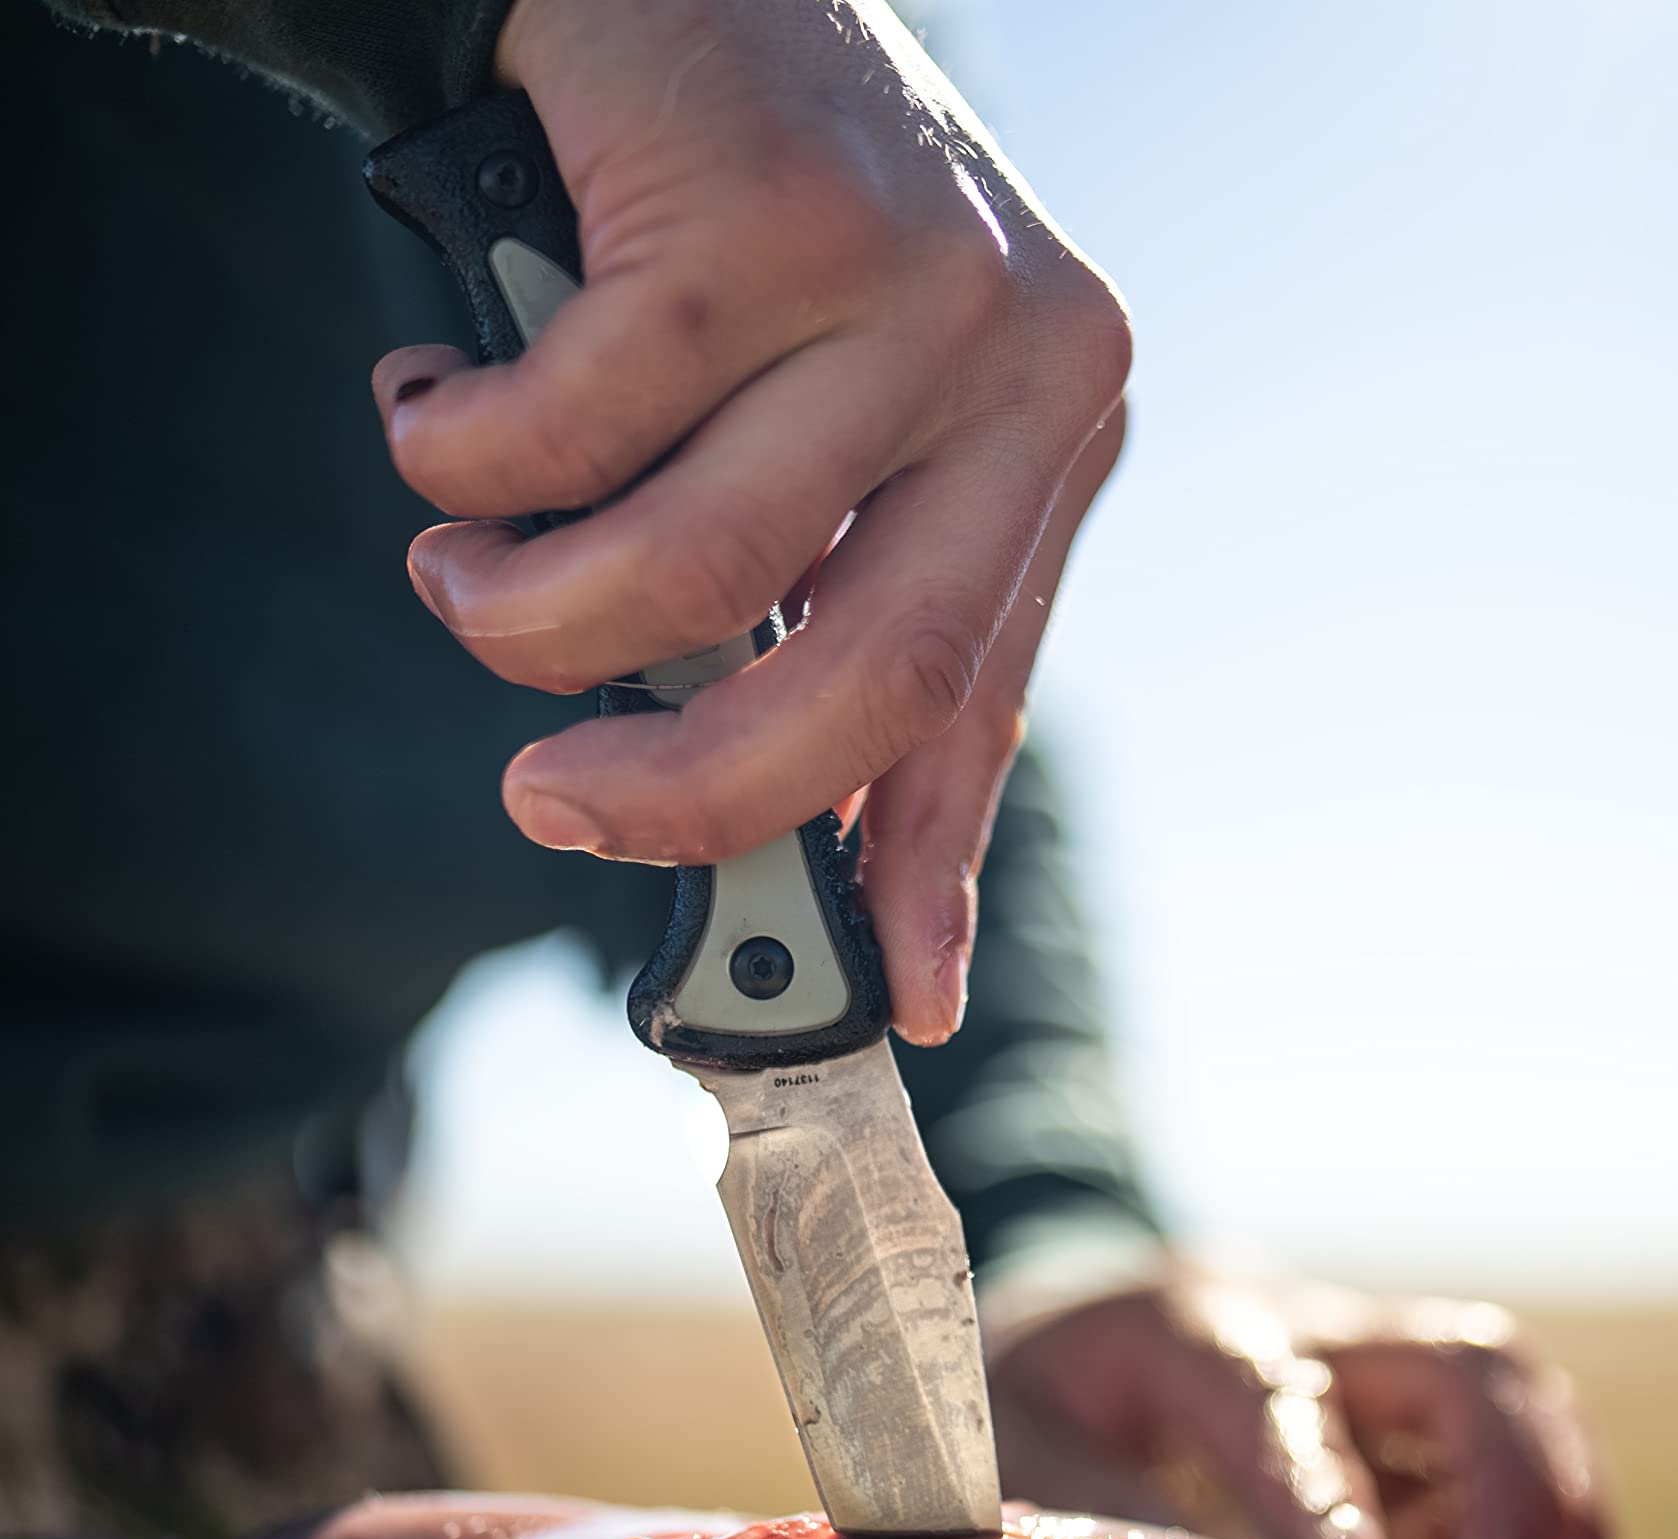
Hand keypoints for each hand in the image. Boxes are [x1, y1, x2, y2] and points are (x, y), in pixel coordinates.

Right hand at [368, 0, 1130, 1043]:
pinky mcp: (772, 215)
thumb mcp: (837, 412)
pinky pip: (575, 433)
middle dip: (686, 787)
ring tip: (457, 557)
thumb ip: (829, 585)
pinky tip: (440, 398)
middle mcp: (1023, 359)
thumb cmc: (744, 221)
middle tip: (549, 800)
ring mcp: (914, 282)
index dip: (930, 862)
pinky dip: (465, 452)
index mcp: (1049, 426)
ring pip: (695, 564)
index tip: (903, 997)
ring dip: (524, 608)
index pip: (991, 688)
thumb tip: (802, 833)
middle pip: (870, 674)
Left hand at [983, 1261, 1611, 1538]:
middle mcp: (1316, 1333)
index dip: (1327, 1488)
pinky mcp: (1423, 1428)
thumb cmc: (1041, 1392)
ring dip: (1565, 1515)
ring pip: (1519, 1401)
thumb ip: (1097, 1524)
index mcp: (1194, 1330)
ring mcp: (1386, 1374)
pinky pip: (1520, 1461)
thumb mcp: (1022, 1450)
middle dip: (1519, 1481)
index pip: (1279, 1397)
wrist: (1077, 1314)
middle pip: (1461, 1361)